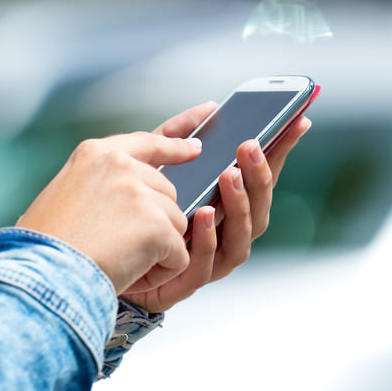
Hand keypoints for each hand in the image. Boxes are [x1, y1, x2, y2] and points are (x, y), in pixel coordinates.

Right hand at [18, 132, 200, 294]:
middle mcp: (120, 165)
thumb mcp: (67, 195)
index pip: (147, 142)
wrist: (41, 275)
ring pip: (176, 223)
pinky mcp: (156, 224)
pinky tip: (130, 272)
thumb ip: (103, 184)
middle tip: (117, 245)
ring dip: (157, 249)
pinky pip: (179, 253)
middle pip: (167, 192)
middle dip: (155, 223)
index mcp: (95, 154)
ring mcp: (140, 192)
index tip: (195, 146)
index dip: (174, 145)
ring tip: (118, 259)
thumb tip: (142, 194)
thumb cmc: (46, 245)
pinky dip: (161, 271)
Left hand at [121, 103, 311, 312]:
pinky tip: (202, 215)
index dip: (280, 152)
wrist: (95, 257)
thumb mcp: (153, 165)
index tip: (296, 121)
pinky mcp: (183, 283)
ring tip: (228, 175)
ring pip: (239, 241)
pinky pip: (205, 266)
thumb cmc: (131, 211)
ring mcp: (208, 262)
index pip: (260, 180)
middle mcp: (224, 236)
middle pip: (258, 211)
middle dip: (258, 178)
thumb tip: (210, 107)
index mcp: (223, 208)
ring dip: (238, 208)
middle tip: (249, 147)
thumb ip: (177, 137)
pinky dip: (207, 241)